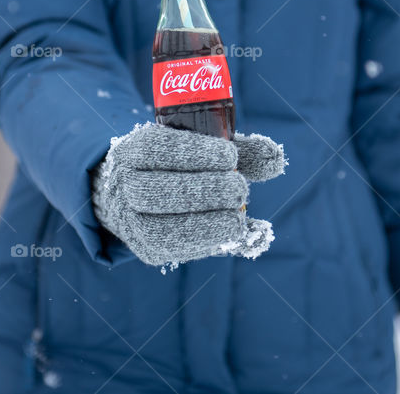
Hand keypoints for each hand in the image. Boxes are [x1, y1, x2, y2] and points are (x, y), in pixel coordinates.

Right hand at [91, 122, 285, 265]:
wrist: (139, 197)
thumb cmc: (180, 167)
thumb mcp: (204, 150)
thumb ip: (240, 150)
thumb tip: (277, 157)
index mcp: (133, 150)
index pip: (156, 149)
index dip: (194, 153)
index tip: (229, 156)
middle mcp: (123, 185)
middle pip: (156, 191)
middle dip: (203, 190)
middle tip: (239, 187)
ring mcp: (131, 221)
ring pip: (160, 228)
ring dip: (205, 223)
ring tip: (237, 214)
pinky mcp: (147, 249)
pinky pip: (174, 250)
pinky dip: (206, 242)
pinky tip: (229, 231)